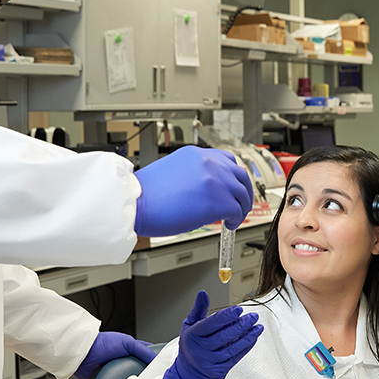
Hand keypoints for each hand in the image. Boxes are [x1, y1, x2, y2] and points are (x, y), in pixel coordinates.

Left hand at [74, 332, 156, 378]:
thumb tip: (156, 360)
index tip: (165, 368)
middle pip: (143, 367)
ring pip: (134, 377)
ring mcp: (119, 370)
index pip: (149, 354)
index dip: (157, 360)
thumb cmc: (103, 344)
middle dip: (148, 373)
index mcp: (132, 348)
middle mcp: (126, 359)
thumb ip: (143, 350)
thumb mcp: (127, 343)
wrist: (84, 355)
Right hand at [134, 147, 253, 236]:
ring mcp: (215, 180)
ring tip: (233, 218)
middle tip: (239, 205)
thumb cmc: (146, 194)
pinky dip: (236, 219)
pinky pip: (237, 210)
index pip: (227, 160)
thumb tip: (208, 190)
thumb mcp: (173, 171)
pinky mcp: (218, 201)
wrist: (135, 203)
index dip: (232, 178)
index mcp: (196, 154)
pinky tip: (228, 225)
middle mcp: (209, 162)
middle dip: (243, 192)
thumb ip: (195, 174)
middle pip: (240, 175)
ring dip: (241, 208)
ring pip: (242, 194)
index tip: (232, 188)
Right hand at [162, 291, 262, 378]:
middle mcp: (200, 350)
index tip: (239, 309)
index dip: (226, 316)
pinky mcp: (219, 371)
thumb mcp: (190, 325)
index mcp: (192, 336)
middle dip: (241, 325)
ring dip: (248, 336)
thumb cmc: (191, 344)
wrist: (189, 372)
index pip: (210, 324)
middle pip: (224, 336)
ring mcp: (210, 362)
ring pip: (232, 348)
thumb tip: (203, 293)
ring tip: (258, 326)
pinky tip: (253, 337)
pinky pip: (236, 357)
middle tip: (253, 316)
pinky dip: (246, 347)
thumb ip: (198, 309)